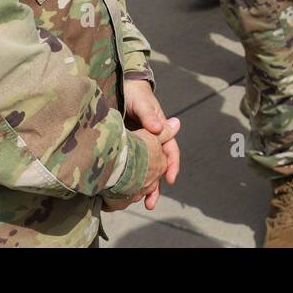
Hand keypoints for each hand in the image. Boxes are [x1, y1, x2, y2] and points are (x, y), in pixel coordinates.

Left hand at [124, 81, 181, 206]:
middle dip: (156, 185)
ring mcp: (140, 145)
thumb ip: (148, 115)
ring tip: (140, 204)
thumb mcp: (141, 103)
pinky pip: (131, 166)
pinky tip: (123, 192)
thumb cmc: (135, 93)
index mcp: (160, 130)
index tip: (170, 179)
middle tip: (150, 202)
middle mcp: (152, 140)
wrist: (121, 88)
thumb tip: (157, 128)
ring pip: (144, 169)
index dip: (171, 165)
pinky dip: (130, 179)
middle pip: (158, 166)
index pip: (170, 149)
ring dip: (144, 187)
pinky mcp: (127, 148)